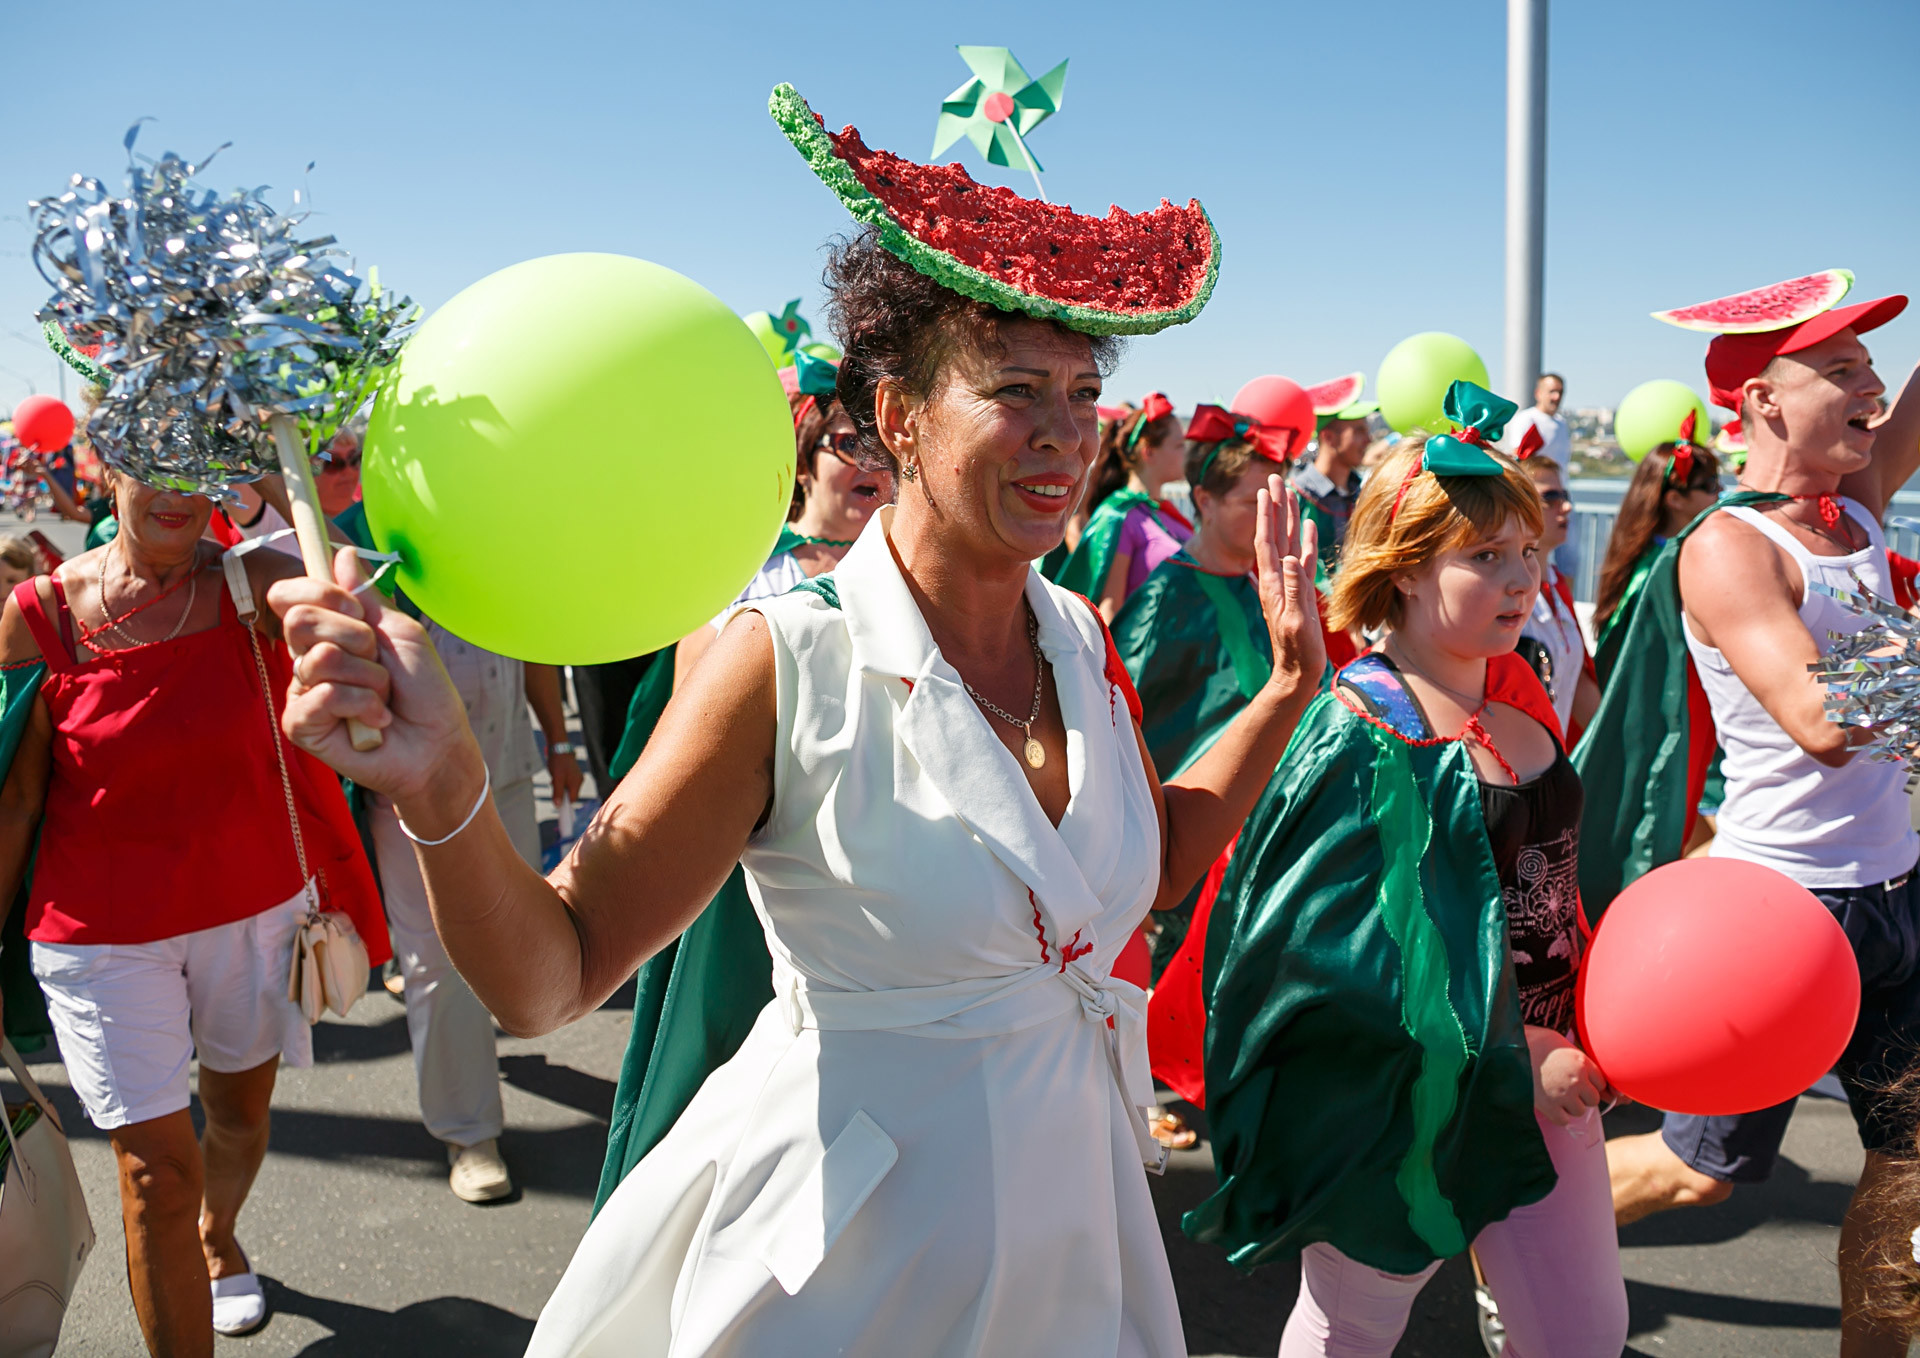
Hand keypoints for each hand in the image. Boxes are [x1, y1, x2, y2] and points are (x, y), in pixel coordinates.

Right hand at [268, 547, 481, 814]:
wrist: (438, 743)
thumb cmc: (423, 689)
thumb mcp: (401, 632)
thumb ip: (366, 596)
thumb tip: (342, 552)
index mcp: (327, 632)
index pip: (289, 595)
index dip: (320, 592)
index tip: (357, 611)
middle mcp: (307, 659)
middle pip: (299, 620)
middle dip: (355, 636)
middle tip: (378, 659)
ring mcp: (301, 692)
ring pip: (320, 659)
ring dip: (369, 677)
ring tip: (382, 696)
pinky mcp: (301, 726)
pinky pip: (324, 696)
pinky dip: (363, 704)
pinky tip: (375, 721)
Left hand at [548, 748, 583, 804]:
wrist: (559, 748)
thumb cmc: (558, 763)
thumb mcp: (556, 779)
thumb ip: (558, 793)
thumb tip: (558, 805)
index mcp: (576, 783)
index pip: (573, 800)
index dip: (565, 803)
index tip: (557, 803)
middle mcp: (579, 781)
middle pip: (570, 794)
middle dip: (561, 793)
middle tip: (554, 784)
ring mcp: (577, 777)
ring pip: (568, 788)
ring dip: (560, 787)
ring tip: (554, 778)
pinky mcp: (573, 773)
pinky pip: (567, 782)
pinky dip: (561, 781)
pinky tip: (556, 775)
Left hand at [1252, 474, 1326, 704]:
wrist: (1297, 673)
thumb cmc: (1297, 652)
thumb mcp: (1296, 622)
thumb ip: (1295, 590)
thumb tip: (1292, 558)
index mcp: (1273, 584)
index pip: (1267, 542)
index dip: (1266, 515)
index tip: (1266, 490)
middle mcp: (1278, 579)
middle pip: (1275, 534)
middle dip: (1275, 507)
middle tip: (1274, 479)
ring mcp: (1289, 584)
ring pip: (1289, 542)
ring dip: (1289, 518)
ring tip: (1289, 495)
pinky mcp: (1301, 592)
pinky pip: (1304, 559)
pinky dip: (1307, 540)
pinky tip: (1309, 526)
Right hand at [1526, 1026, 1614, 1124]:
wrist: (1506, 1050)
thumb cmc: (1531, 1040)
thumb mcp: (1557, 1039)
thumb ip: (1574, 1054)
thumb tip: (1583, 1065)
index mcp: (1582, 1062)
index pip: (1601, 1082)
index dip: (1590, 1082)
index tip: (1579, 1081)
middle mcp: (1577, 1080)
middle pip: (1593, 1099)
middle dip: (1582, 1096)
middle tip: (1567, 1089)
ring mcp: (1564, 1095)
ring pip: (1579, 1111)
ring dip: (1570, 1106)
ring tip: (1556, 1096)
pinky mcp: (1550, 1107)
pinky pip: (1563, 1120)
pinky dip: (1558, 1115)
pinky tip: (1549, 1104)